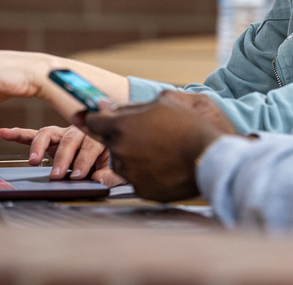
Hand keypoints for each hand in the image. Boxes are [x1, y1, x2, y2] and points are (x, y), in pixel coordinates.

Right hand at [0, 126, 126, 186]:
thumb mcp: (119, 169)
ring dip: (40, 146)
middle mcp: (80, 131)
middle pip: (69, 140)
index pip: (91, 146)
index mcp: (100, 136)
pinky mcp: (52, 139)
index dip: (85, 160)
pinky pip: (33, 135)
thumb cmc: (114, 159)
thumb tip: (98, 179)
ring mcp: (64, 133)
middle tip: (57, 174)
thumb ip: (111, 174)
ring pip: (49, 133)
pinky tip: (5, 133)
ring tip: (33, 160)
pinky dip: (19, 134)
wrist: (112, 145)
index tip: (78, 175)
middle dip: (63, 158)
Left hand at [75, 90, 229, 202]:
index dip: (90, 117)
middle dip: (119, 136)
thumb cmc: (188, 126)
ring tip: (160, 149)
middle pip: (108, 142)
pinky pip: (135, 177)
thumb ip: (130, 105)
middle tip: (141, 132)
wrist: (210, 158)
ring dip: (132, 154)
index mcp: (121, 127)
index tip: (83, 116)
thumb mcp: (163, 102)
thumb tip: (105, 105)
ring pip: (121, 161)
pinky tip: (163, 163)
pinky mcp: (140, 190)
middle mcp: (119, 151)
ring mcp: (129, 173)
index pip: (92, 122)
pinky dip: (144, 171)